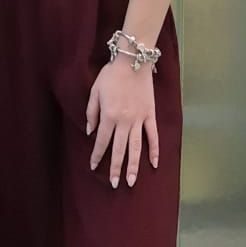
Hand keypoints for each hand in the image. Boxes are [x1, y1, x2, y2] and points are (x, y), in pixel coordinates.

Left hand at [86, 60, 158, 187]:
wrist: (133, 61)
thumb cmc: (111, 75)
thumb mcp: (94, 91)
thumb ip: (91, 113)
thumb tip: (90, 132)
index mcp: (109, 116)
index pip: (102, 141)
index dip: (97, 155)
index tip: (93, 167)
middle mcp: (124, 121)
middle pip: (119, 149)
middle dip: (116, 168)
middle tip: (114, 185)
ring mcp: (139, 119)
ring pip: (136, 147)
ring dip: (134, 165)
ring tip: (131, 181)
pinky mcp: (150, 115)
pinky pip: (153, 136)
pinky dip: (154, 150)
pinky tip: (154, 164)